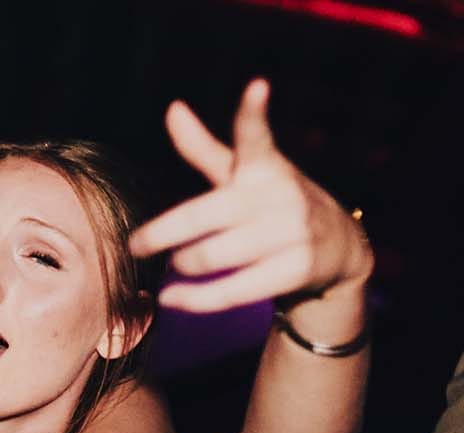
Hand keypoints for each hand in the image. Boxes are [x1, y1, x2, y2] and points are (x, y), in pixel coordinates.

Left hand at [130, 79, 371, 312]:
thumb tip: (173, 108)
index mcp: (266, 166)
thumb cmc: (274, 204)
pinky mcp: (298, 269)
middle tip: (140, 244)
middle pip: (203, 216)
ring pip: (211, 257)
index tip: (257, 86)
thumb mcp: (242, 175)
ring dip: (182, 265)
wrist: (340, 248)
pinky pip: (232, 290)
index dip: (254, 113)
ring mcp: (293, 233)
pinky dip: (195, 299)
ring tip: (173, 266)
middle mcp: (282, 195)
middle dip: (162, 235)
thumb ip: (204, 148)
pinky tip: (171, 299)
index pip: (257, 137)